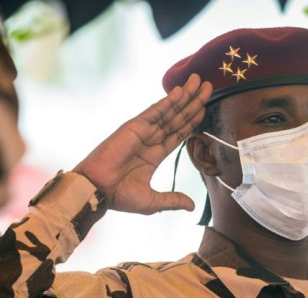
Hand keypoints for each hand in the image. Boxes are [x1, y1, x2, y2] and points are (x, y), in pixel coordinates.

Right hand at [73, 74, 212, 213]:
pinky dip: (169, 101)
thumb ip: (173, 200)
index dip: (192, 120)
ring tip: (199, 81)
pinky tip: (182, 91)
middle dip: (193, 102)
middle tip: (209, 86)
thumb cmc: (120, 197)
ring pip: (169, 111)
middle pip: (177, 118)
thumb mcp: (153, 201)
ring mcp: (143, 132)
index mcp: (154, 155)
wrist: (98, 191)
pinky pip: (155, 112)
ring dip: (185, 96)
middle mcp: (150, 140)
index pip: (178, 134)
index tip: (205, 107)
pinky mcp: (134, 127)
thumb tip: (191, 207)